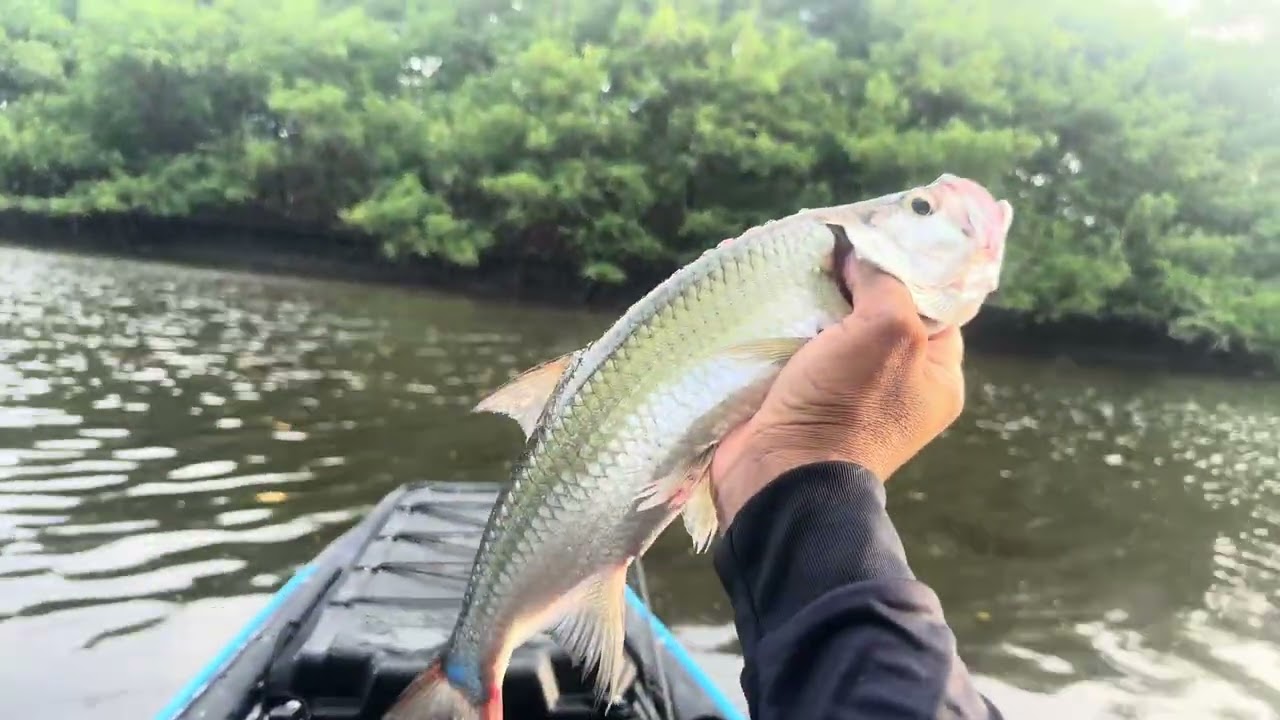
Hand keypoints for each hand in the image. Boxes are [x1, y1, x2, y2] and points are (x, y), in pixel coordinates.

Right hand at [710, 259, 966, 527]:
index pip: (934, 303)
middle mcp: (895, 382)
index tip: (874, 233)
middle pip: (877, 308)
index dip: (906, 264)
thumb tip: (860, 253)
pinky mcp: (798, 393)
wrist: (782, 474)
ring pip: (830, 322)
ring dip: (808, 290)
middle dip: (849, 274)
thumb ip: (886, 281)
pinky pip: (794, 341)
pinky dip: (779, 313)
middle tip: (824, 240)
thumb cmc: (850, 405)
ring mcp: (844, 389)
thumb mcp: (889, 330)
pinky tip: (761, 280)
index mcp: (936, 374)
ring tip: (787, 253)